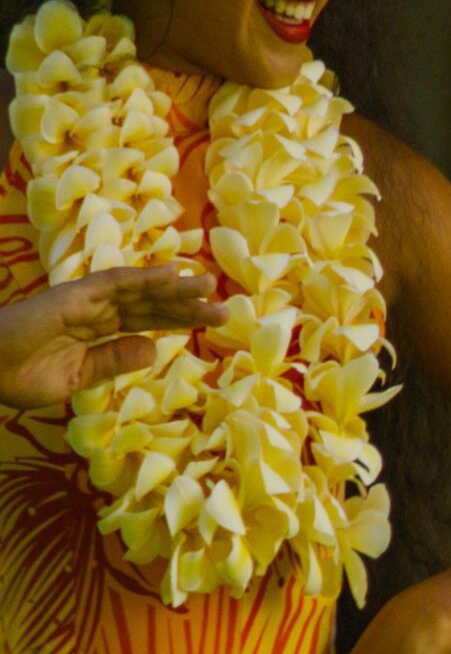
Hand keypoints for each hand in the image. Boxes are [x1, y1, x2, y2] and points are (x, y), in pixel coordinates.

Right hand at [0, 266, 223, 409]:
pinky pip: (113, 283)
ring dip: (175, 287)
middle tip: (227, 307)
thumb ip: (114, 362)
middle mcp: (94, 312)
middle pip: (150, 305)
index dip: (179, 320)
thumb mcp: (78, 377)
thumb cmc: (18, 377)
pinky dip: (144, 278)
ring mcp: (84, 301)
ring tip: (210, 285)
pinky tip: (173, 276)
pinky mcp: (72, 296)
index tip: (213, 322)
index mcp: (96, 332)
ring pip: (138, 290)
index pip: (146, 322)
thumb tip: (153, 349)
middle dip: (188, 305)